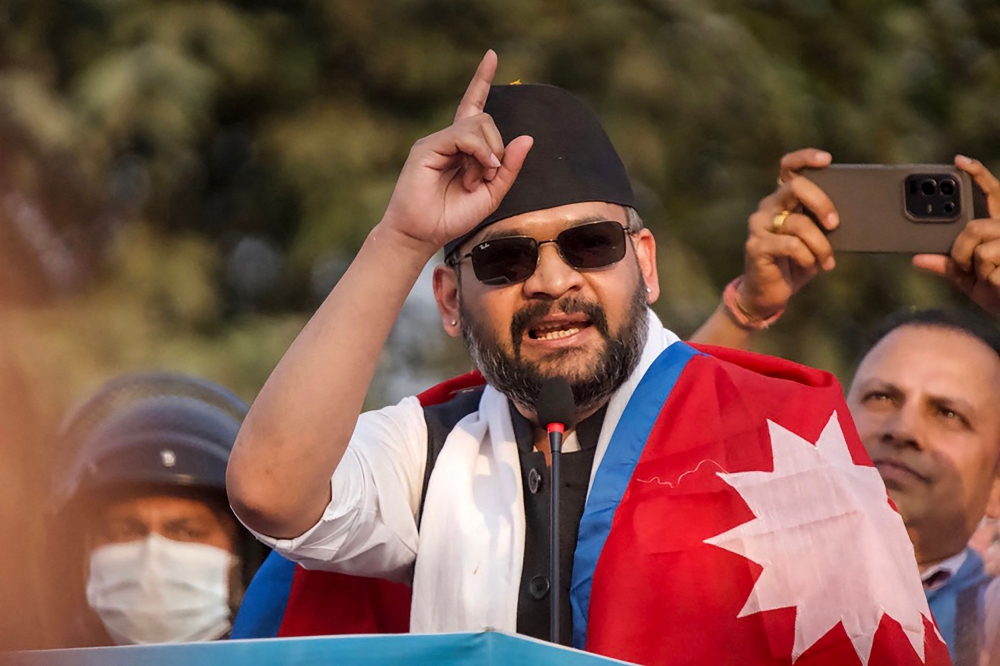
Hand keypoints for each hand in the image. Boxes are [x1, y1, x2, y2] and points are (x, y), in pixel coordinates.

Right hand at [380, 50, 533, 252]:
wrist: (423, 234)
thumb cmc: (453, 216)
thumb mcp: (492, 194)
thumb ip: (509, 167)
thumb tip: (528, 137)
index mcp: (463, 148)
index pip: (474, 106)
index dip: (481, 80)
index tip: (491, 54)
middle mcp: (449, 140)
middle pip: (485, 118)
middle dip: (497, 146)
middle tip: (488, 175)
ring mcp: (437, 142)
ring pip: (476, 124)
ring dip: (488, 151)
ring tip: (477, 179)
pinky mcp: (427, 147)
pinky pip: (462, 135)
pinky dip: (477, 150)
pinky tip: (478, 170)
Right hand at [737, 148, 838, 317]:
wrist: (770, 293)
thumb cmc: (798, 262)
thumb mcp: (817, 237)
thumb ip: (825, 221)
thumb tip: (855, 213)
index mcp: (784, 199)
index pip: (789, 167)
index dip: (806, 158)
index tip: (827, 160)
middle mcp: (768, 206)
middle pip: (796, 187)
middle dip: (822, 203)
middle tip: (835, 223)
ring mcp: (759, 225)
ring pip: (797, 222)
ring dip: (820, 244)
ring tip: (827, 261)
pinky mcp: (756, 246)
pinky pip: (790, 245)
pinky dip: (807, 257)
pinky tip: (812, 266)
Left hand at [913, 156, 999, 315]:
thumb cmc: (997, 294)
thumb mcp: (968, 279)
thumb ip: (947, 265)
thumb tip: (917, 258)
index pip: (993, 193)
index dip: (978, 175)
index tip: (959, 161)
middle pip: (973, 227)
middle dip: (960, 250)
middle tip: (965, 266)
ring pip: (980, 251)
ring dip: (975, 270)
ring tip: (989, 277)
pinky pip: (988, 269)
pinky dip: (987, 282)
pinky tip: (999, 284)